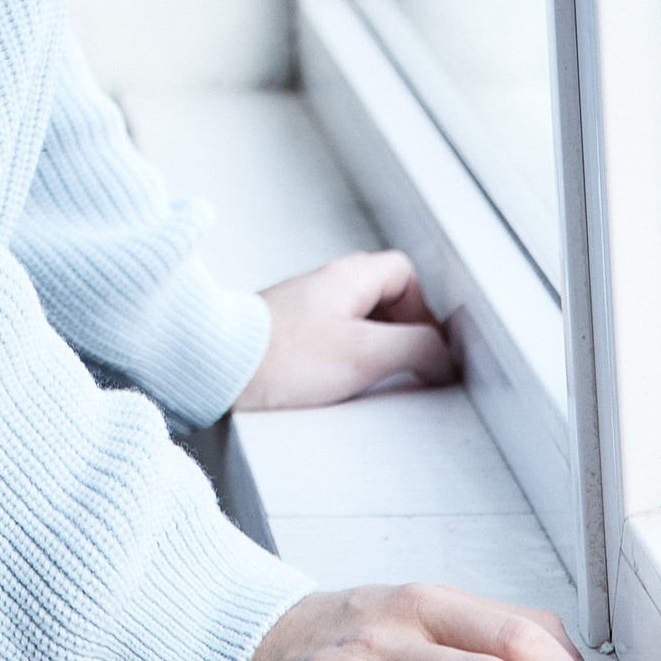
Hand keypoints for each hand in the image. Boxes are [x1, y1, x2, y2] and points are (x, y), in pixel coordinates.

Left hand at [236, 251, 455, 409]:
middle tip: (403, 368)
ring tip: (370, 381)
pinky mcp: (286, 337)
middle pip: (383, 298)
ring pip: (357, 323)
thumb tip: (443, 356)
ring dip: (373, 351)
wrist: (216, 368)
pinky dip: (345, 361)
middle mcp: (325, 287)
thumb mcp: (364, 354)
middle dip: (401, 334)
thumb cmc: (282, 358)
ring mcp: (304, 310)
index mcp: (347, 278)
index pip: (403, 273)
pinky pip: (331, 341)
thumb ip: (415, 349)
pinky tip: (337, 387)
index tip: (425, 348)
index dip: (423, 309)